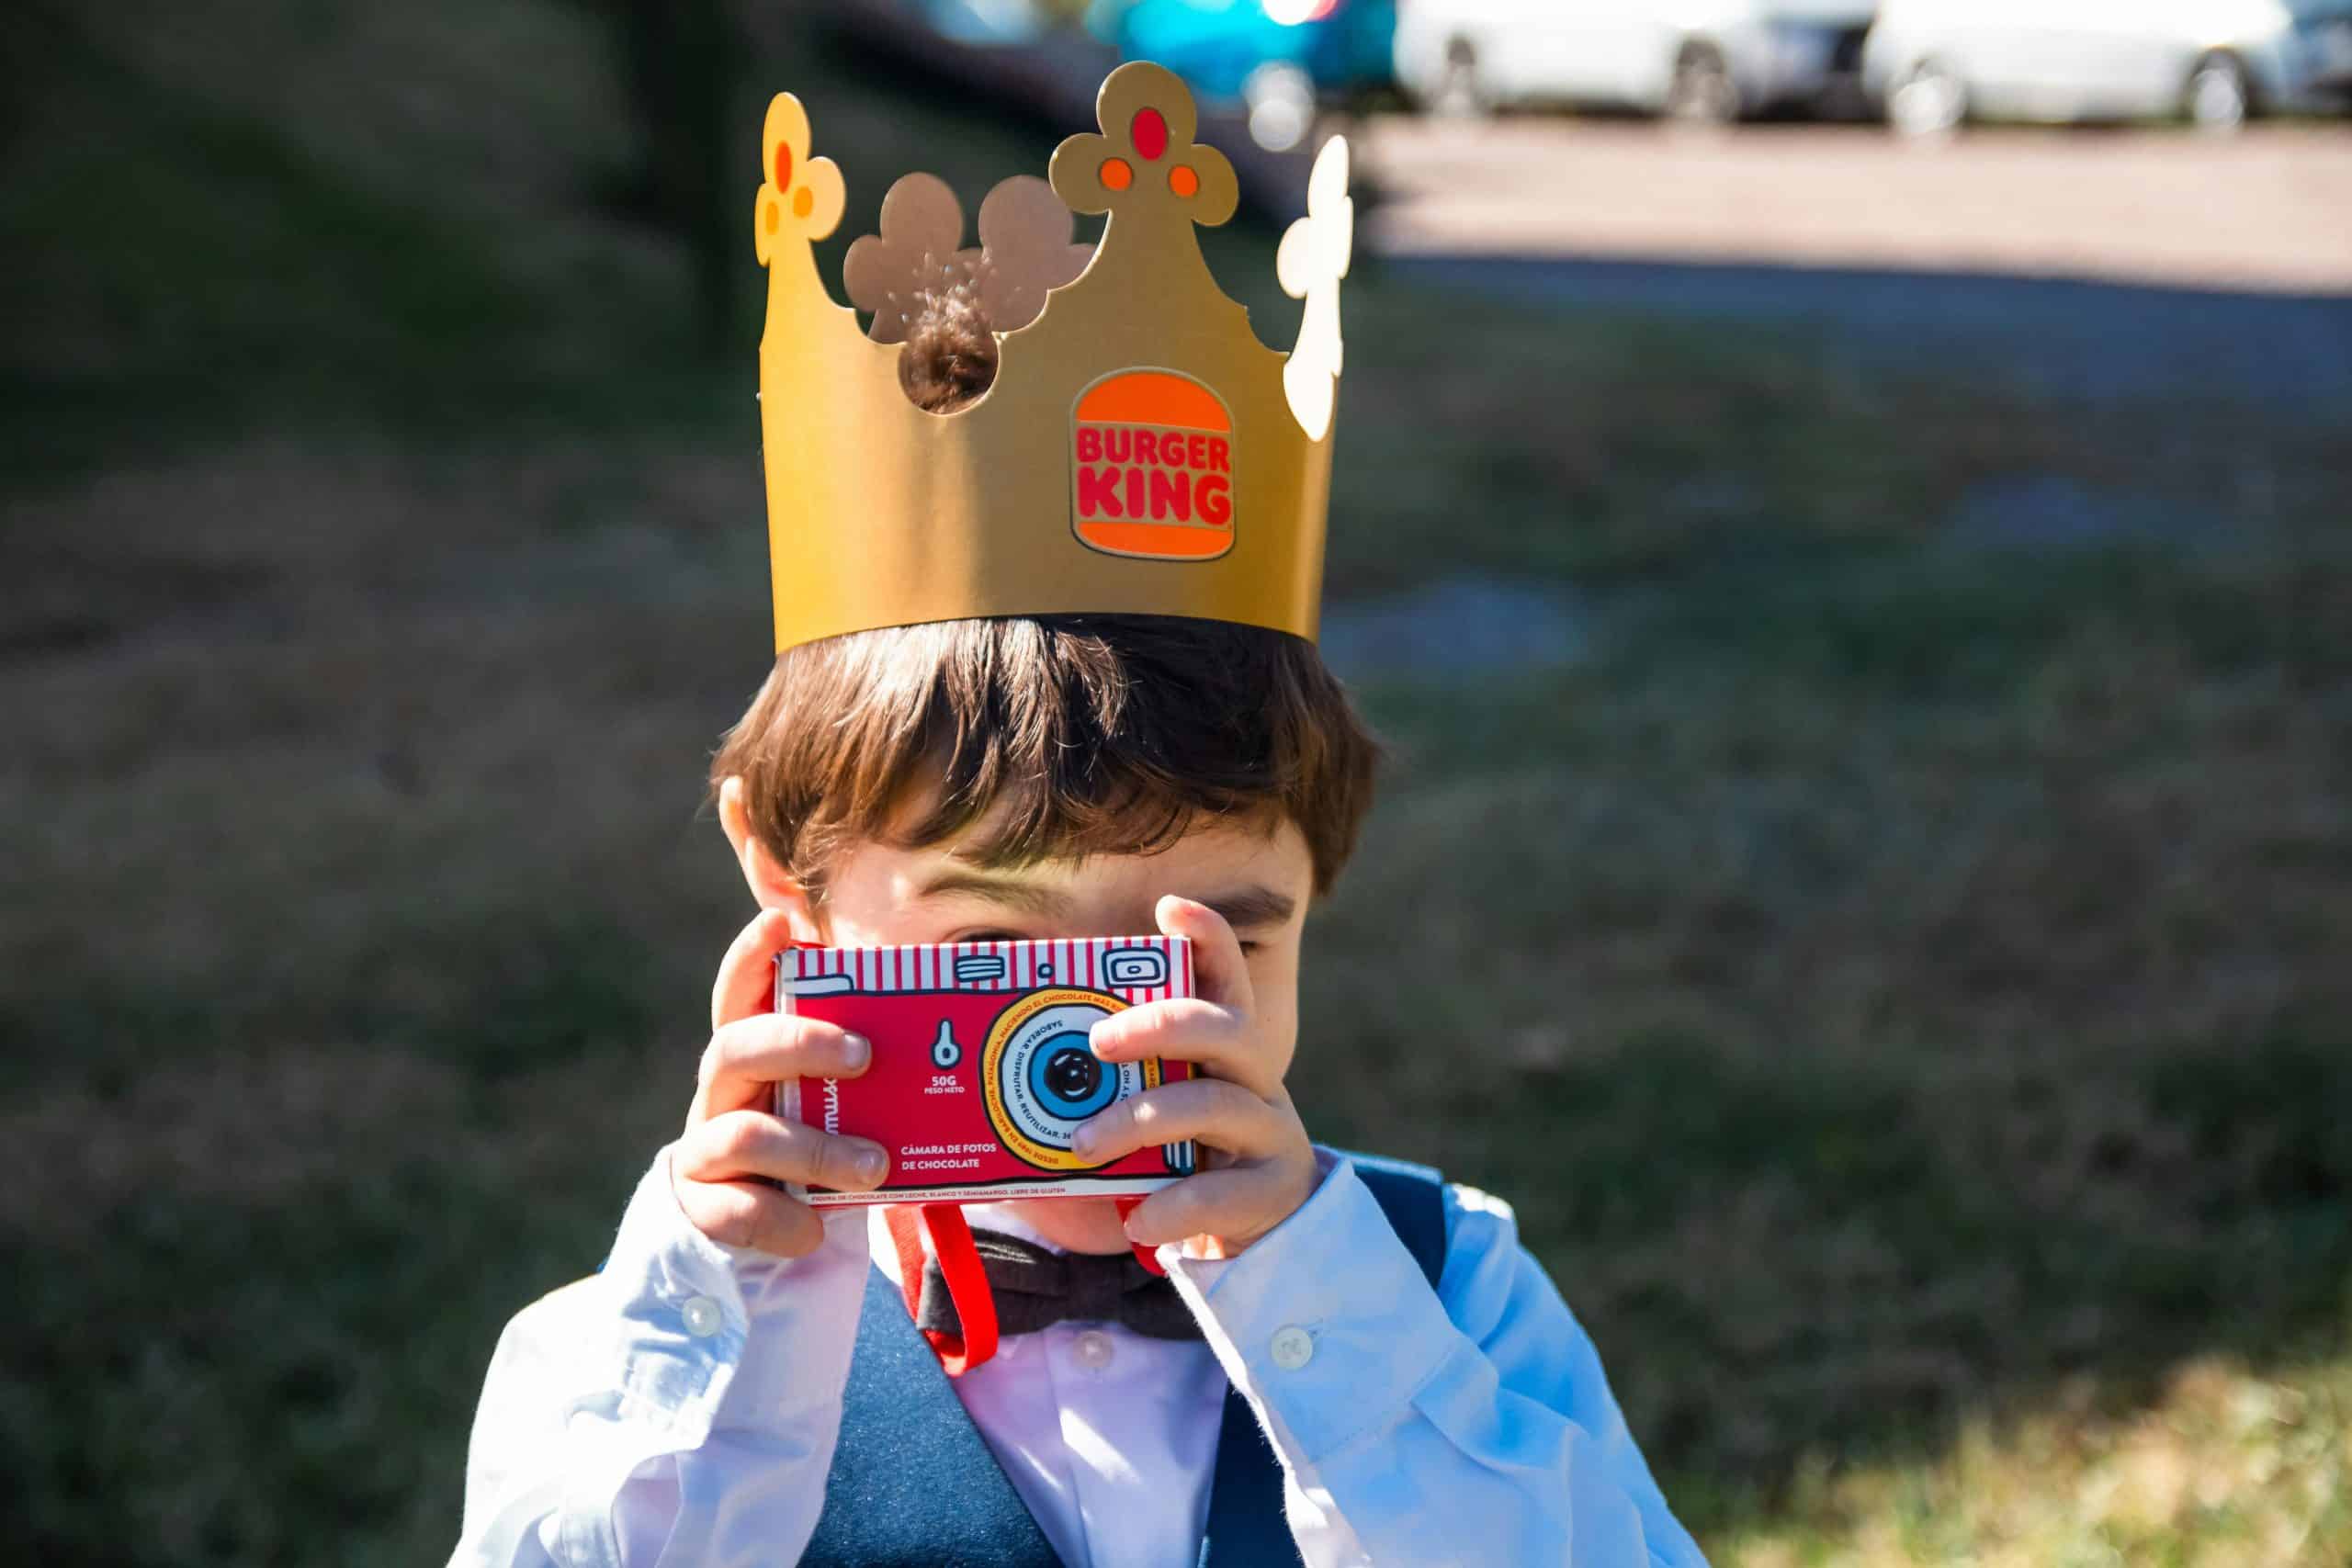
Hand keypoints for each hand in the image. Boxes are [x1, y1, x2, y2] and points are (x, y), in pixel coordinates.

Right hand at [670, 908, 891, 1255]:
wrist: (768, 1222)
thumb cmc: (819, 1137)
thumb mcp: (841, 1096)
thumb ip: (872, 1065)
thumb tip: (967, 1038)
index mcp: (756, 1051)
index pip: (740, 992)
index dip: (750, 955)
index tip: (777, 923)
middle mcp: (723, 1091)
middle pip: (735, 1048)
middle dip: (799, 1043)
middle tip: (864, 1055)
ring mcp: (707, 1148)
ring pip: (746, 1134)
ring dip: (817, 1148)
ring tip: (875, 1166)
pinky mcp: (706, 1206)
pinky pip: (737, 1210)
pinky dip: (782, 1220)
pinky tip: (814, 1230)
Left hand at [1076, 895, 1316, 1256]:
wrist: (1254, 1228)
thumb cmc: (1180, 1153)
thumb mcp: (1148, 1108)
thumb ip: (1094, 1089)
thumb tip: (980, 1090)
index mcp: (1224, 1045)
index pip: (1226, 975)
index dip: (1207, 935)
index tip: (1168, 908)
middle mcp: (1257, 1077)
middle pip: (1225, 1028)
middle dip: (1159, 1025)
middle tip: (1096, 1041)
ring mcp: (1270, 1132)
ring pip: (1213, 1106)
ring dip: (1139, 1120)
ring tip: (1082, 1146)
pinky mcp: (1270, 1191)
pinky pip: (1221, 1194)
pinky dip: (1172, 1207)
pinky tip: (1135, 1222)